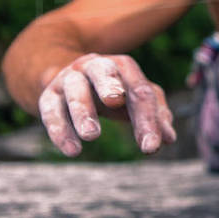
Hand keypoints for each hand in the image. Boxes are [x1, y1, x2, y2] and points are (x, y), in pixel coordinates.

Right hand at [38, 52, 176, 156]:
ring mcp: (69, 78)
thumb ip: (155, 115)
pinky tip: (72, 150)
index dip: (147, 118)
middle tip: (116, 101)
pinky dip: (60, 130)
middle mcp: (95, 66)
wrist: (70, 81)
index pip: (140, 91)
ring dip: (83, 111)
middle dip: (110, 85)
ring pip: (75, 89)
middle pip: (103, 71)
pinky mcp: (49, 95)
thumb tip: (169, 138)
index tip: (151, 148)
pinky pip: (51, 110)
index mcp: (122, 67)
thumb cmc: (114, 93)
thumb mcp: (136, 99)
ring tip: (92, 135)